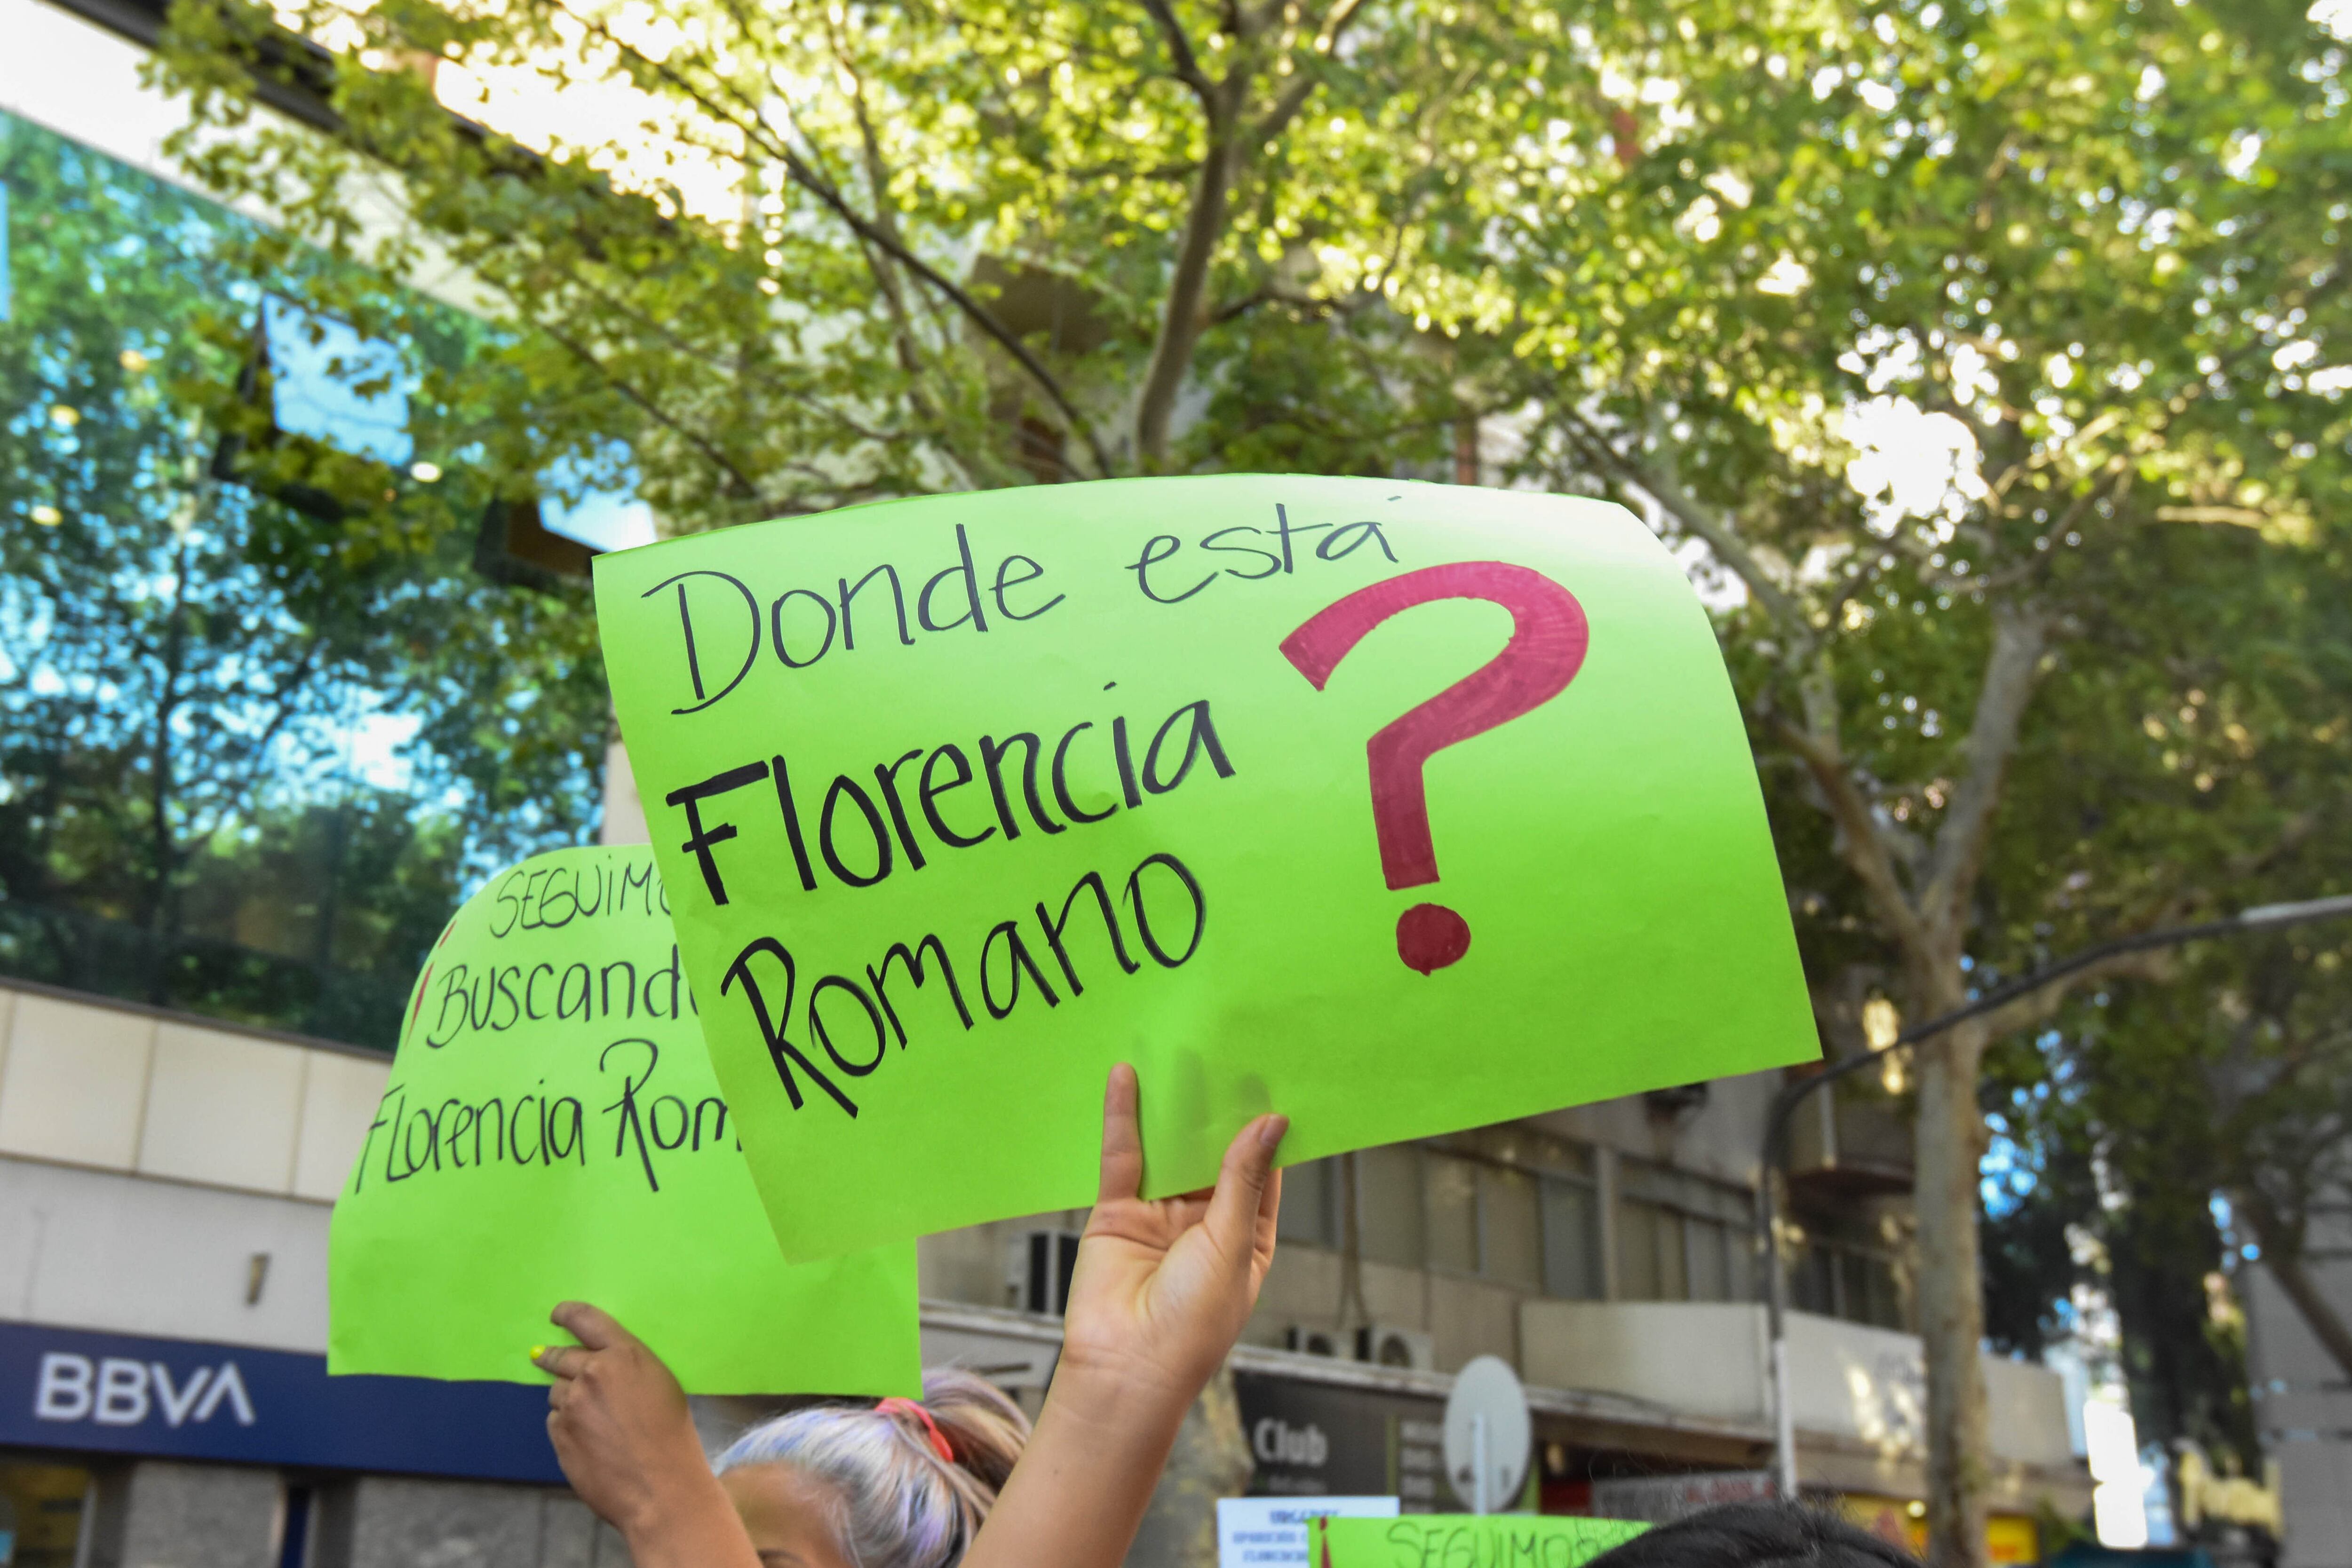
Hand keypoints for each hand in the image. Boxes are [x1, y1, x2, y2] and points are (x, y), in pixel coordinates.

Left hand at [533, 1302, 749, 1567]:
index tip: (556, 1315)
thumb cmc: (672, 1436)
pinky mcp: (559, 1433)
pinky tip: (589, 1441)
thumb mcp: (659, 1384)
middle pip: (559, 1356)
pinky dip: (566, 1425)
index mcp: (624, 1354)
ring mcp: (571, 1404)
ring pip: (557, 1391)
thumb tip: (598, 1362)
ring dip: (567, 1398)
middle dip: (551, 1356)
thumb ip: (626, 1367)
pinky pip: (555, 1420)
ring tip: (592, 1420)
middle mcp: (592, 1373)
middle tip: (544, 1356)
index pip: (585, 1320)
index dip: (566, 1314)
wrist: (660, 1488)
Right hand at [1057, 1063, 1286, 1411]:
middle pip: (1213, 1153)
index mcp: (1246, 1239)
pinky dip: (1124, 1118)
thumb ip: (1242, 1180)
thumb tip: (1270, 1125)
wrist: (1126, 1371)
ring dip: (1175, 1107)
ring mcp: (1159, 1217)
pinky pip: (1123, 1158)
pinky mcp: (1117, 1213)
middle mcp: (1204, 1225)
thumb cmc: (1191, 1329)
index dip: (1266, 1130)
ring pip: (1170, 1149)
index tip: (1273, 1081)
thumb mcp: (1232, 1246)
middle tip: (1229, 1054)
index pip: (1261, 1171)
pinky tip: (1127, 1080)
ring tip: (1185, 1051)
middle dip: (1219, 1110)